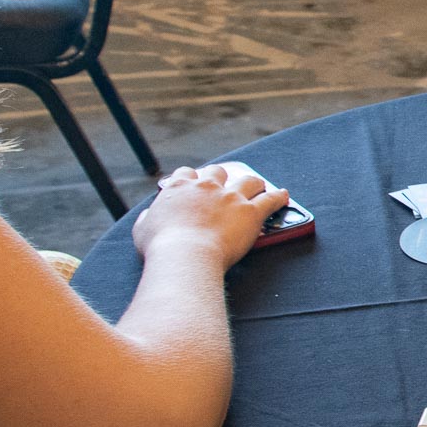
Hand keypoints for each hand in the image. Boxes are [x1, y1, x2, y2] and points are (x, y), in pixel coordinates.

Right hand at [133, 164, 289, 262]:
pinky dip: (278, 197)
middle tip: (226, 184)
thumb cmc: (161, 247)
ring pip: (248, 181)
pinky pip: (270, 200)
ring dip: (254, 183)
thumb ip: (148, 219)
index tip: (193, 182)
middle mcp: (206, 186)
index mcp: (179, 188)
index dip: (191, 177)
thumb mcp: (142, 230)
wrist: (185, 255)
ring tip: (260, 186)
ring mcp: (231, 197)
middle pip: (218, 172)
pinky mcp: (250, 211)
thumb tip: (149, 218)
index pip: (185, 174)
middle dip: (223, 176)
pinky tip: (283, 196)